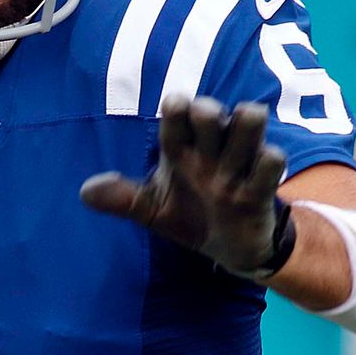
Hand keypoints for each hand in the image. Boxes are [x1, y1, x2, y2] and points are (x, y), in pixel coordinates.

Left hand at [80, 97, 295, 279]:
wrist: (229, 249)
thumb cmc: (190, 217)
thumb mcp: (153, 210)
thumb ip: (123, 199)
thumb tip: (85, 192)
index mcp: (182, 150)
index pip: (177, 119)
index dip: (177, 109)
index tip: (174, 104)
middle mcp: (210, 151)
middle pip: (211, 114)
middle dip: (208, 112)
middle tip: (205, 117)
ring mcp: (238, 167)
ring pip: (248, 125)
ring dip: (244, 125)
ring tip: (240, 130)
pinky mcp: (261, 190)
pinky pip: (270, 162)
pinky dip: (265, 163)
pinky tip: (256, 174)